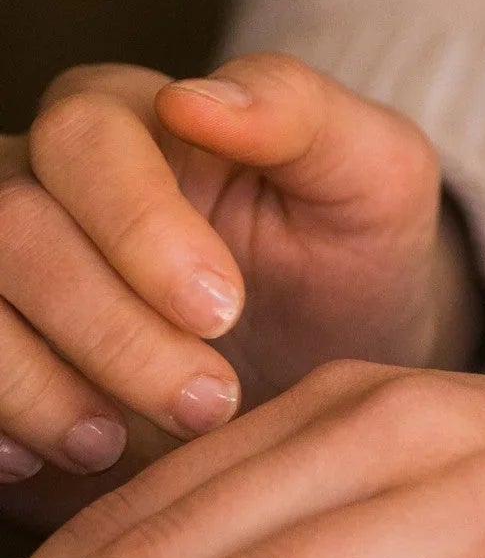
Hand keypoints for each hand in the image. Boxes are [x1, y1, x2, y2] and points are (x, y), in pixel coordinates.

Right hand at [0, 54, 479, 522]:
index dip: (140, 226)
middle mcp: (38, 178)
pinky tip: (42, 459)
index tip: (223, 310)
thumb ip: (301, 114)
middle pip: (10, 226)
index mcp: (130, 116)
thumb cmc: (352, 256)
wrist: (328, 366)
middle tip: (207, 402)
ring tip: (121, 445)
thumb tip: (194, 98)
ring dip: (34, 384)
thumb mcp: (374, 178)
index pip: (83, 137)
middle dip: (108, 328)